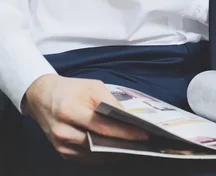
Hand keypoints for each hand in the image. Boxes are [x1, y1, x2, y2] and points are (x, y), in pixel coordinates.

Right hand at [23, 74, 149, 162]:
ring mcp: (61, 145)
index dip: (125, 132)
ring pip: (93, 155)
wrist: (42, 96)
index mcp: (70, 111)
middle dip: (122, 144)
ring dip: (113, 153)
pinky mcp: (61, 153)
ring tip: (132, 147)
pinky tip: (115, 150)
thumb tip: (126, 118)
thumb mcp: (92, 86)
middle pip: (98, 144)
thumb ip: (109, 101)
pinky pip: (85, 159)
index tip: (143, 134)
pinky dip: (101, 156)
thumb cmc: (70, 89)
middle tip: (142, 143)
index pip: (103, 127)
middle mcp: (63, 131)